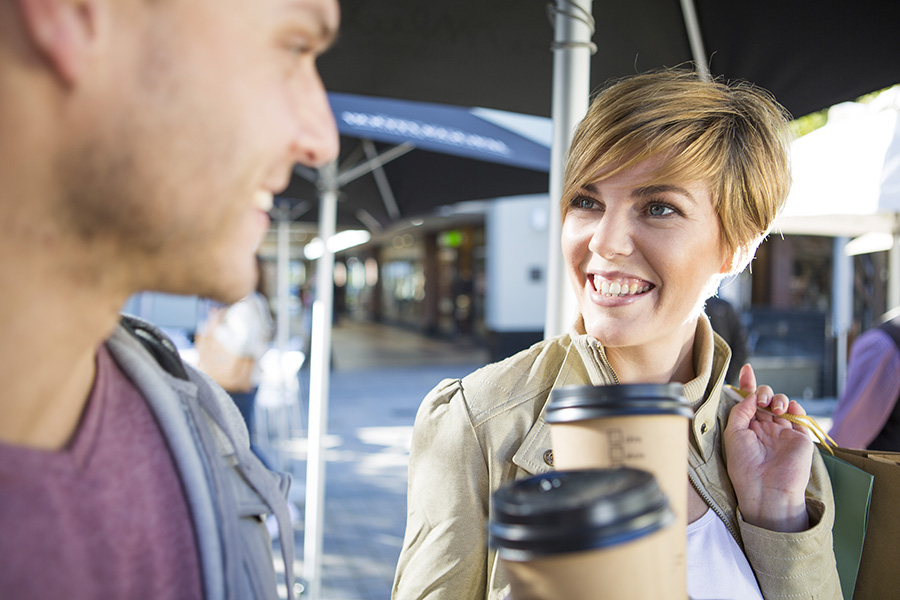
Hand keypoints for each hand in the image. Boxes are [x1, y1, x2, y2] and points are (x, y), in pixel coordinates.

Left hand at [723, 364, 812, 531]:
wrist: (766, 490)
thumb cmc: (745, 465)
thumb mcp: (734, 433)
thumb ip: (741, 410)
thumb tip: (751, 395)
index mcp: (747, 427)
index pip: (748, 401)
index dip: (748, 384)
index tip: (747, 369)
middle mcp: (765, 428)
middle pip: (765, 399)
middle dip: (763, 392)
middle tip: (760, 402)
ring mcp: (783, 432)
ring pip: (782, 404)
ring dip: (778, 399)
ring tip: (773, 408)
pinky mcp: (800, 438)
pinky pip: (801, 416)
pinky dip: (795, 407)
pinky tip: (788, 409)